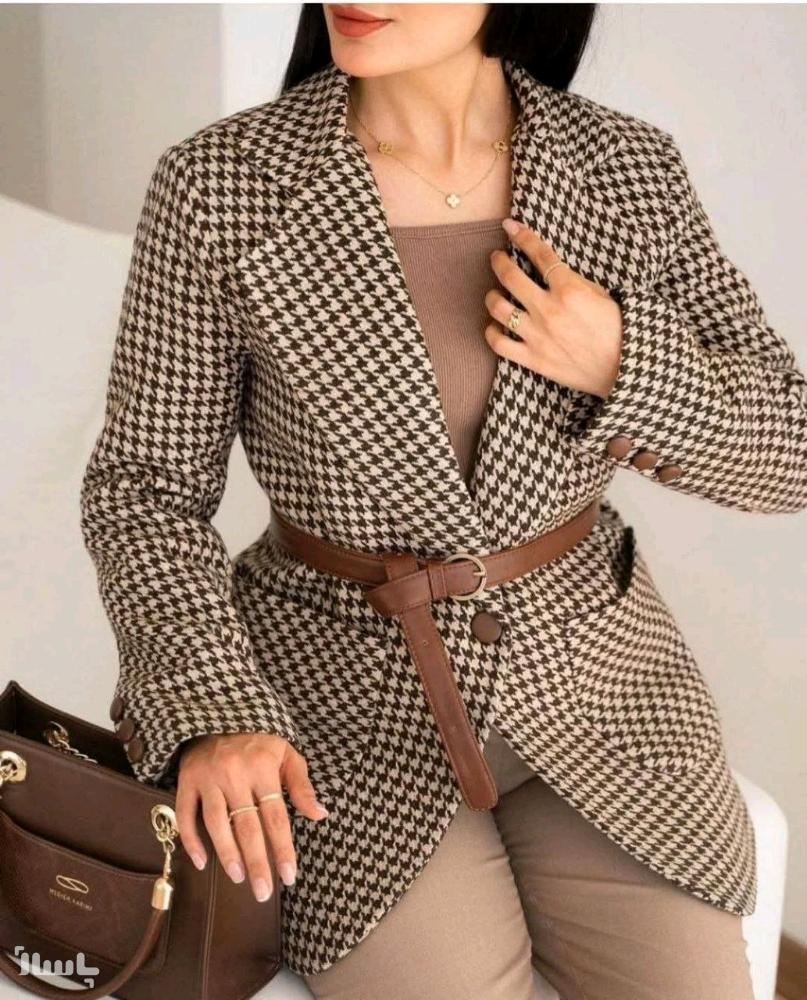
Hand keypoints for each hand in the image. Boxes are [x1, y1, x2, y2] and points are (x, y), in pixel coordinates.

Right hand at [175, 732, 328, 901]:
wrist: (220, 710)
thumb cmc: (259, 738)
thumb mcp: (286, 753)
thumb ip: (301, 785)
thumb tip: (320, 815)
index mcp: (263, 768)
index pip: (276, 816)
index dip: (282, 848)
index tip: (289, 876)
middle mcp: (235, 774)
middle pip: (247, 826)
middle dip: (257, 862)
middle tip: (263, 891)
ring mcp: (209, 778)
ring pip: (216, 824)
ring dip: (227, 854)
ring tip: (239, 878)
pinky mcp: (187, 780)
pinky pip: (185, 814)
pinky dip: (190, 840)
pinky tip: (200, 861)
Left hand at [484, 218, 623, 398]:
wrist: (623, 368)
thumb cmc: (616, 329)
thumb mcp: (600, 295)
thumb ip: (572, 281)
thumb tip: (548, 270)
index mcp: (569, 290)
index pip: (538, 254)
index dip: (521, 236)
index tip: (510, 227)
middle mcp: (549, 310)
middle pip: (510, 276)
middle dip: (499, 262)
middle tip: (497, 258)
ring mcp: (537, 335)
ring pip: (498, 308)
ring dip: (491, 295)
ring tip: (494, 293)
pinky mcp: (532, 359)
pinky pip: (498, 343)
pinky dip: (491, 331)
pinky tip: (494, 325)